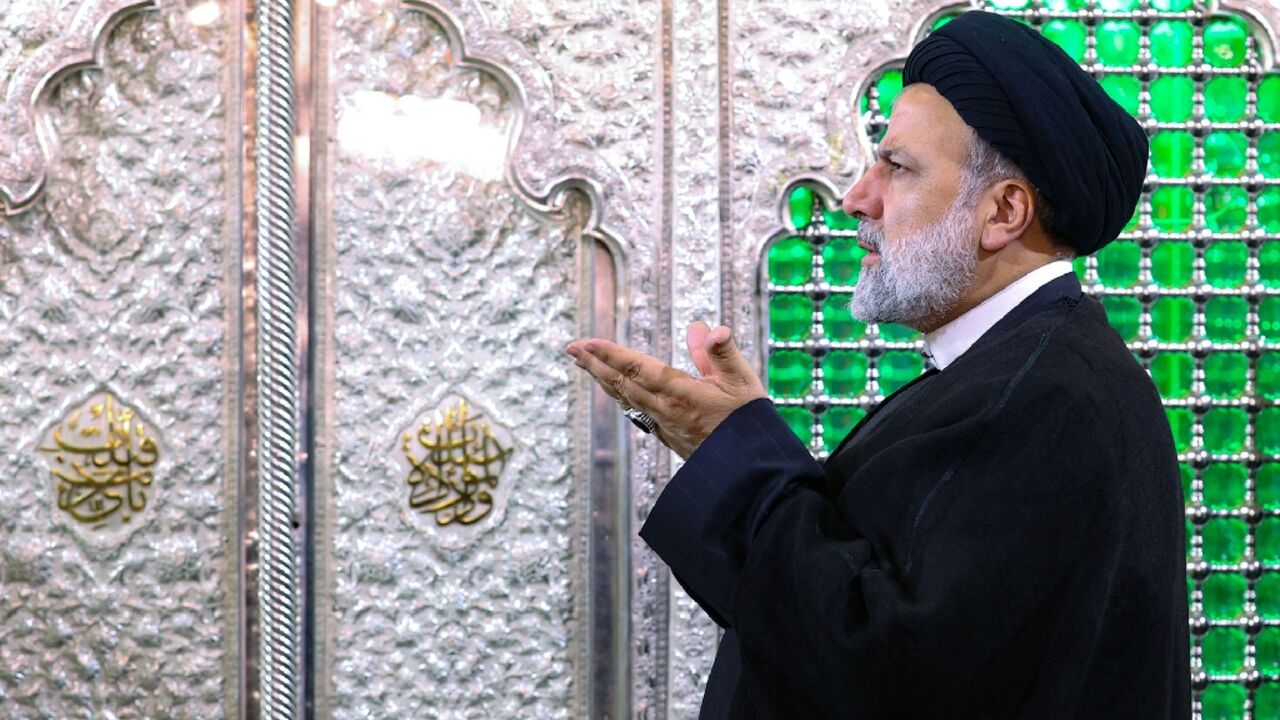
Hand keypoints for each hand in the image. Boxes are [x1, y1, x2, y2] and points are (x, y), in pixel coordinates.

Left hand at [565, 321, 766, 458]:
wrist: (752, 472)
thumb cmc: (749, 424)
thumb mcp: (743, 382)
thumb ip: (722, 352)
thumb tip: (707, 328)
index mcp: (681, 394)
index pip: (638, 369)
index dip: (610, 355)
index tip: (587, 343)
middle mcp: (666, 411)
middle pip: (621, 384)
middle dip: (594, 364)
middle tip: (571, 348)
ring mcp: (664, 426)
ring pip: (626, 399)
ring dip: (603, 379)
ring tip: (585, 364)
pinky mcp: (668, 436)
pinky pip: (636, 412)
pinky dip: (620, 396)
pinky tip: (616, 391)